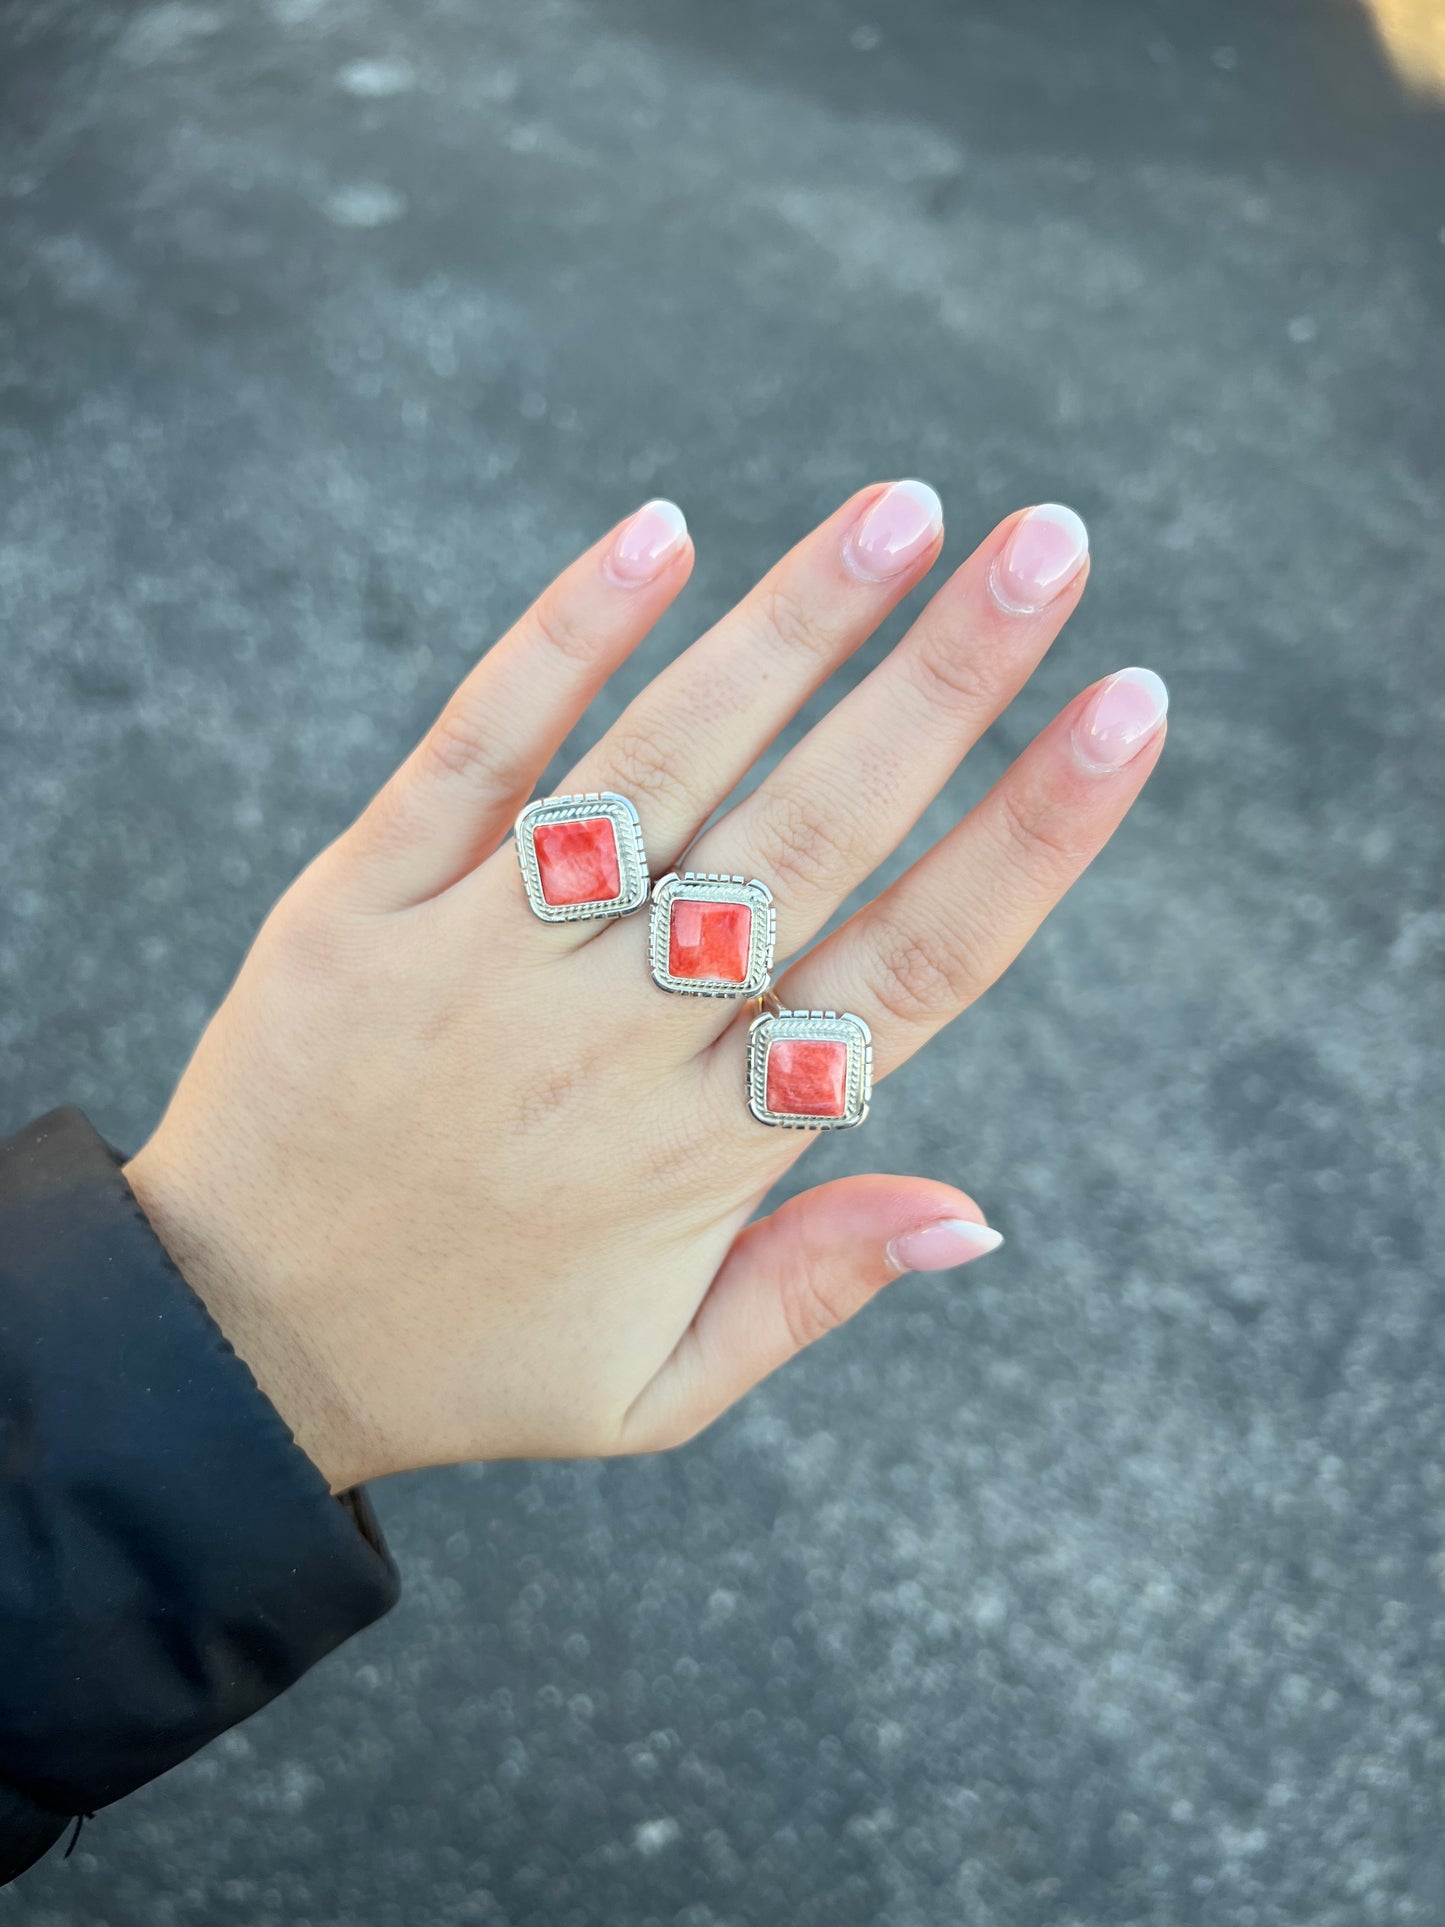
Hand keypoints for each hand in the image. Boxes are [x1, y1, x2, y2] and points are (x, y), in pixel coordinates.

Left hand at [124, 484, 1165, 1489]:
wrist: (226, 1347)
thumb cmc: (472, 1358)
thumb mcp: (659, 1386)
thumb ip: (815, 1287)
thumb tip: (981, 1215)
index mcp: (703, 1156)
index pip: (912, 970)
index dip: (1032, 837)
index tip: (1125, 712)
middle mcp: (606, 1041)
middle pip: (811, 837)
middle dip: (946, 686)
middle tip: (1048, 548)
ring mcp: (478, 957)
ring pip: (660, 767)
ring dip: (791, 631)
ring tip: (904, 512)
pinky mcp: (362, 899)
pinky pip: (476, 750)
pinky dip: (567, 639)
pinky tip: (660, 535)